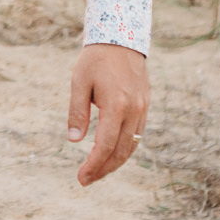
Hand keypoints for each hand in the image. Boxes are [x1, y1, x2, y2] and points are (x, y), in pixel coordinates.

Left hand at [66, 43, 149, 186]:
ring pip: (132, 146)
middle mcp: (134, 110)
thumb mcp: (79, 82)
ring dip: (115, 162)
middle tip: (86, 180)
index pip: (105, 146)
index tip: (81, 178)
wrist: (122, 39)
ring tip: (98, 172)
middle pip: (120, 151)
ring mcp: (143, 109)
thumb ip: (77, 112)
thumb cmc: (96, 59)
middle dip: (103, 169)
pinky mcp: (145, 106)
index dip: (93, 165)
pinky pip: (137, 134)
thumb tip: (74, 141)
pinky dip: (125, 148)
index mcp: (116, 105)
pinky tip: (112, 154)